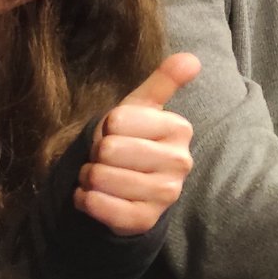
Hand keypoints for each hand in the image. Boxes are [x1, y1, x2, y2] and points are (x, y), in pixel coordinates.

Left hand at [76, 53, 200, 235]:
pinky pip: (99, 206)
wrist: (129, 189)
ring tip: (103, 177)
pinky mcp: (146, 220)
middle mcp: (180, 162)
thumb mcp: (143, 108)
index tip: (118, 133)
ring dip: (89, 178)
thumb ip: (164, 81)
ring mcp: (167, 194)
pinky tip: (96, 197)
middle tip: (107, 158)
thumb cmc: (132, 140)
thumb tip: (192, 58)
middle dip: (95, 154)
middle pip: (108, 149)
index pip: (117, 120)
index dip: (106, 127)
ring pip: (101, 178)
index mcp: (180, 129)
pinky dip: (85, 200)